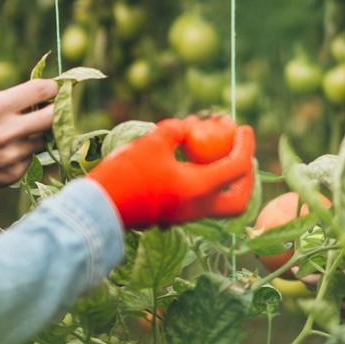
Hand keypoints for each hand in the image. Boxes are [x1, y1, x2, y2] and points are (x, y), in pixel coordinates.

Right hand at [0, 80, 58, 199]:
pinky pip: (28, 159)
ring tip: (12, 133)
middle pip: (54, 116)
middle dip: (56, 110)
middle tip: (53, 108)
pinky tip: (0, 153)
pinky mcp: (11, 175)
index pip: (42, 90)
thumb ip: (7, 101)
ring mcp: (10, 155)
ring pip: (41, 139)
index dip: (52, 88)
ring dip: (34, 134)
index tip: (53, 89)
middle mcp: (6, 132)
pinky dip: (21, 153)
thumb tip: (40, 97)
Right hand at [89, 115, 255, 230]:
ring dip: (221, 179)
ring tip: (211, 151)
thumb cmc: (126, 173)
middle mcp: (197, 208)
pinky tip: (187, 162)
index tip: (244, 128)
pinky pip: (197, 201)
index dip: (245, 145)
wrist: (98, 210)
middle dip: (246, 177)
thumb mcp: (152, 142)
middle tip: (240, 153)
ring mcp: (183, 216)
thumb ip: (175, 131)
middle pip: (238, 201)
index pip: (237, 168)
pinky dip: (201, 183)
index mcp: (199, 189)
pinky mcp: (170, 217)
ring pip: (217, 203)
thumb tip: (189, 126)